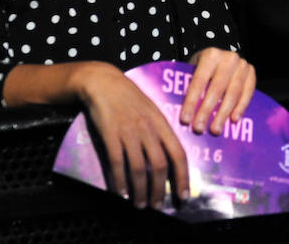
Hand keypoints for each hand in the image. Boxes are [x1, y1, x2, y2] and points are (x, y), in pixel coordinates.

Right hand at [73, 62, 189, 208]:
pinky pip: (117, 163)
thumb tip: (168, 157)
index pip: (178, 153)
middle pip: (159, 165)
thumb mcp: (151, 109)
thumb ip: (159, 131)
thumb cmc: (128, 97)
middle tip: (157, 206)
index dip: (183, 176)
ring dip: (140, 191)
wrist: (103, 82)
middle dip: (160, 190)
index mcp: (161, 123)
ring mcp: (129, 132)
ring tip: (140, 205)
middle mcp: (148, 129)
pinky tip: (121, 192)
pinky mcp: (110, 135)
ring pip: (139, 168)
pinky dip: (120, 181)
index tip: (184, 195)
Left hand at [181, 48, 255, 135]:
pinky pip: (247, 94)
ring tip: (215, 129)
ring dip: (223, 114)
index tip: (185, 119)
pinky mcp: (251, 73)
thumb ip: (189, 86)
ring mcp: (242, 65)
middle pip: (216, 89)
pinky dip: (240, 108)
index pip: (199, 81)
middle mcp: (228, 58)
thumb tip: (182, 112)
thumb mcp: (194, 70)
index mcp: (210, 55)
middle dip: (206, 110)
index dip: (191, 101)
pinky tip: (233, 120)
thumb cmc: (204, 68)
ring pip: (233, 93)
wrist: (222, 57)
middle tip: (199, 128)